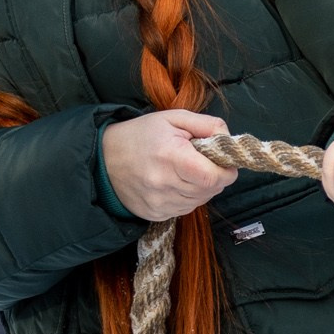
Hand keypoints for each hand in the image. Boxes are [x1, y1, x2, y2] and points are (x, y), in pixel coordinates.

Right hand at [101, 109, 234, 220]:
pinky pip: (185, 209)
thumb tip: (230, 140)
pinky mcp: (155, 215)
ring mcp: (159, 203)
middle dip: (215, 176)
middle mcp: (164, 184)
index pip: (213, 177)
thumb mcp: (173, 118)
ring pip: (200, 201)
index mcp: (171, 157)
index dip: (226, 170)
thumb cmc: (141, 135)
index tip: (224, 161)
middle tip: (203, 162)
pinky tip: (174, 182)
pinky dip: (187, 197)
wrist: (104, 159)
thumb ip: (207, 125)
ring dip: (202, 188)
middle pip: (210, 190)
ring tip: (185, 170)